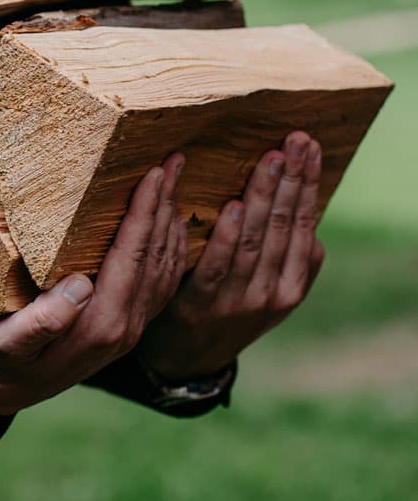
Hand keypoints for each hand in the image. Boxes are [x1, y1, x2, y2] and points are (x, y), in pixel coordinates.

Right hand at [0, 154, 187, 415]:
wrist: (3, 391)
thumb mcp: (4, 343)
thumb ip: (41, 322)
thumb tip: (80, 286)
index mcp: (100, 326)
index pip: (133, 257)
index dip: (145, 212)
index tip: (154, 172)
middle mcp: (125, 328)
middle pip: (157, 256)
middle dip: (166, 204)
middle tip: (175, 159)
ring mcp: (131, 329)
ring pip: (166, 267)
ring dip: (173, 219)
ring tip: (177, 178)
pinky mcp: (127, 326)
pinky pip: (162, 282)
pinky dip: (172, 247)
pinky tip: (172, 223)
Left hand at [138, 131, 325, 380]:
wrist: (187, 360)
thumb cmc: (226, 310)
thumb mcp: (266, 291)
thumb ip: (286, 261)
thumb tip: (312, 229)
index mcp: (291, 285)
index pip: (304, 225)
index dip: (308, 185)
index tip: (310, 147)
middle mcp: (272, 293)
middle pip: (285, 226)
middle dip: (291, 179)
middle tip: (295, 140)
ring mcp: (239, 301)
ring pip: (257, 240)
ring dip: (265, 197)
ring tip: (271, 160)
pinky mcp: (202, 305)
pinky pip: (218, 265)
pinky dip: (229, 235)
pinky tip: (235, 205)